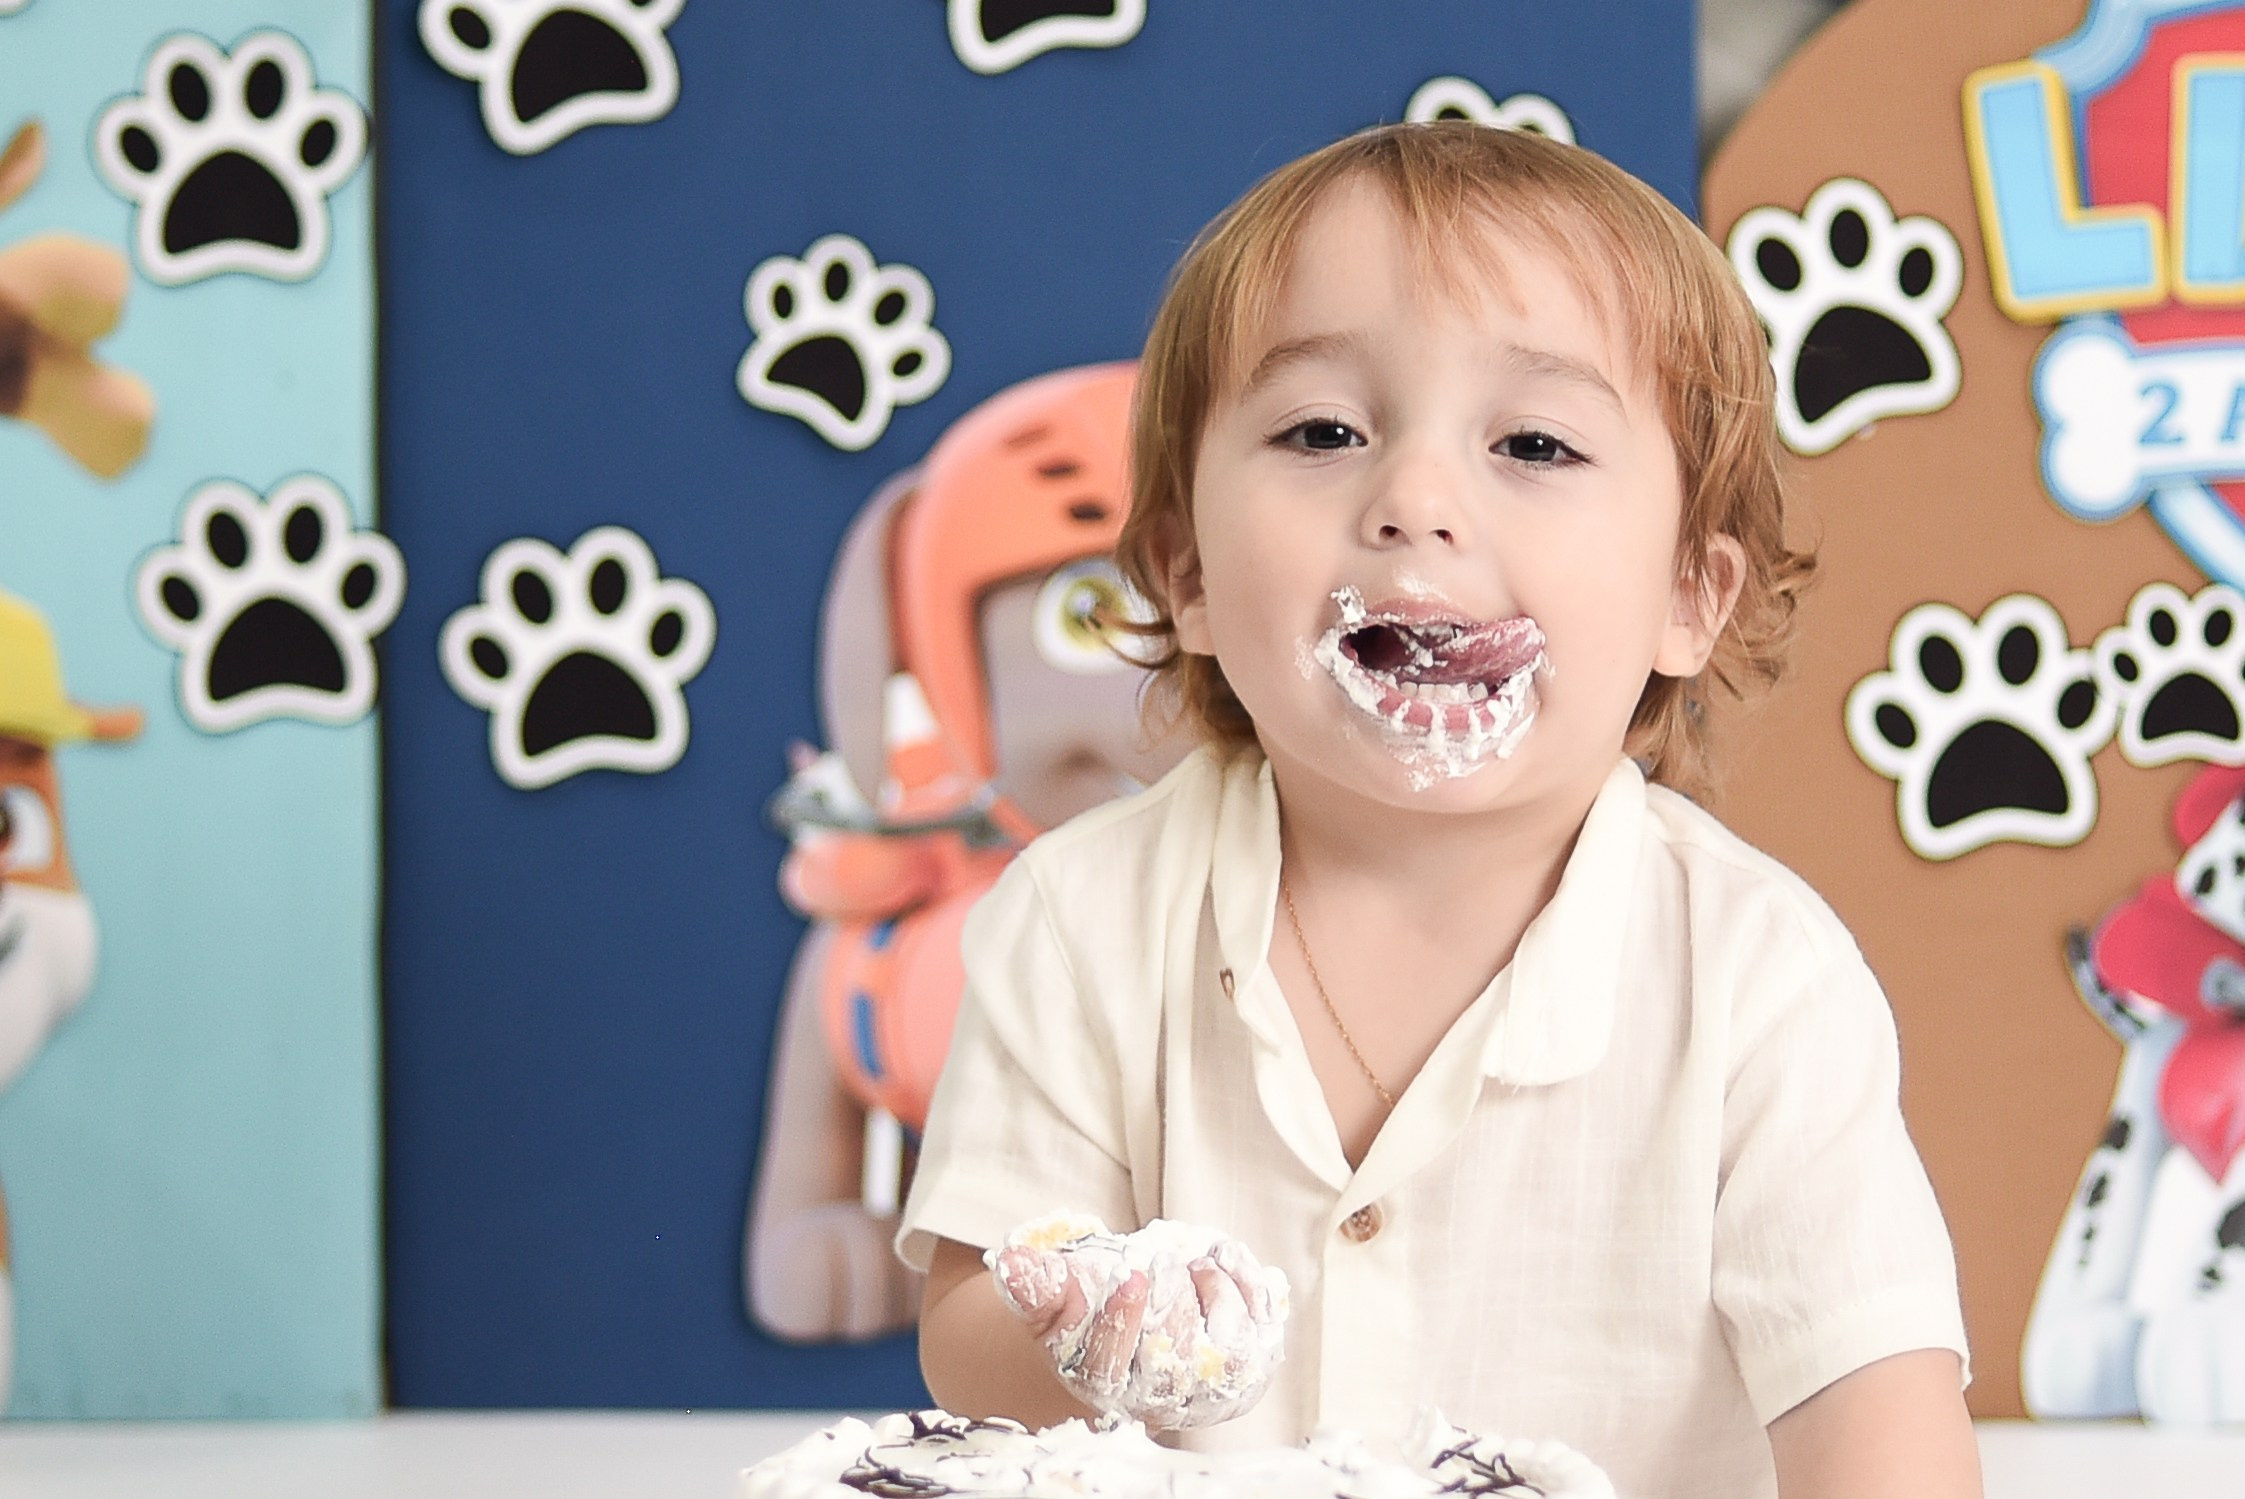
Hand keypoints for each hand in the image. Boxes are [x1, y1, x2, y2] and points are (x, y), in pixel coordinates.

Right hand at [988, 1215, 1287, 1429]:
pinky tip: (1225, 1260)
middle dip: (1173, 1297)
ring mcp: (1205, 1389)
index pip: (1109, 1366)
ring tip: (1198, 1263)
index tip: (1132, 1277)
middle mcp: (1155, 1397)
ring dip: (1218, 1295)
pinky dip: (1250, 1289)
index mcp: (1100, 1381)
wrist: (1134, 1338)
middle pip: (1173, 1355)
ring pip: (1226, 1352)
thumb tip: (1012, 1262)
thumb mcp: (1057, 1297)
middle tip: (1164, 1261)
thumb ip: (1037, 1284)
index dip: (1121, 1322)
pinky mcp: (1244, 1371)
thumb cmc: (1090, 1313)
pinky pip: (1261, 1336)